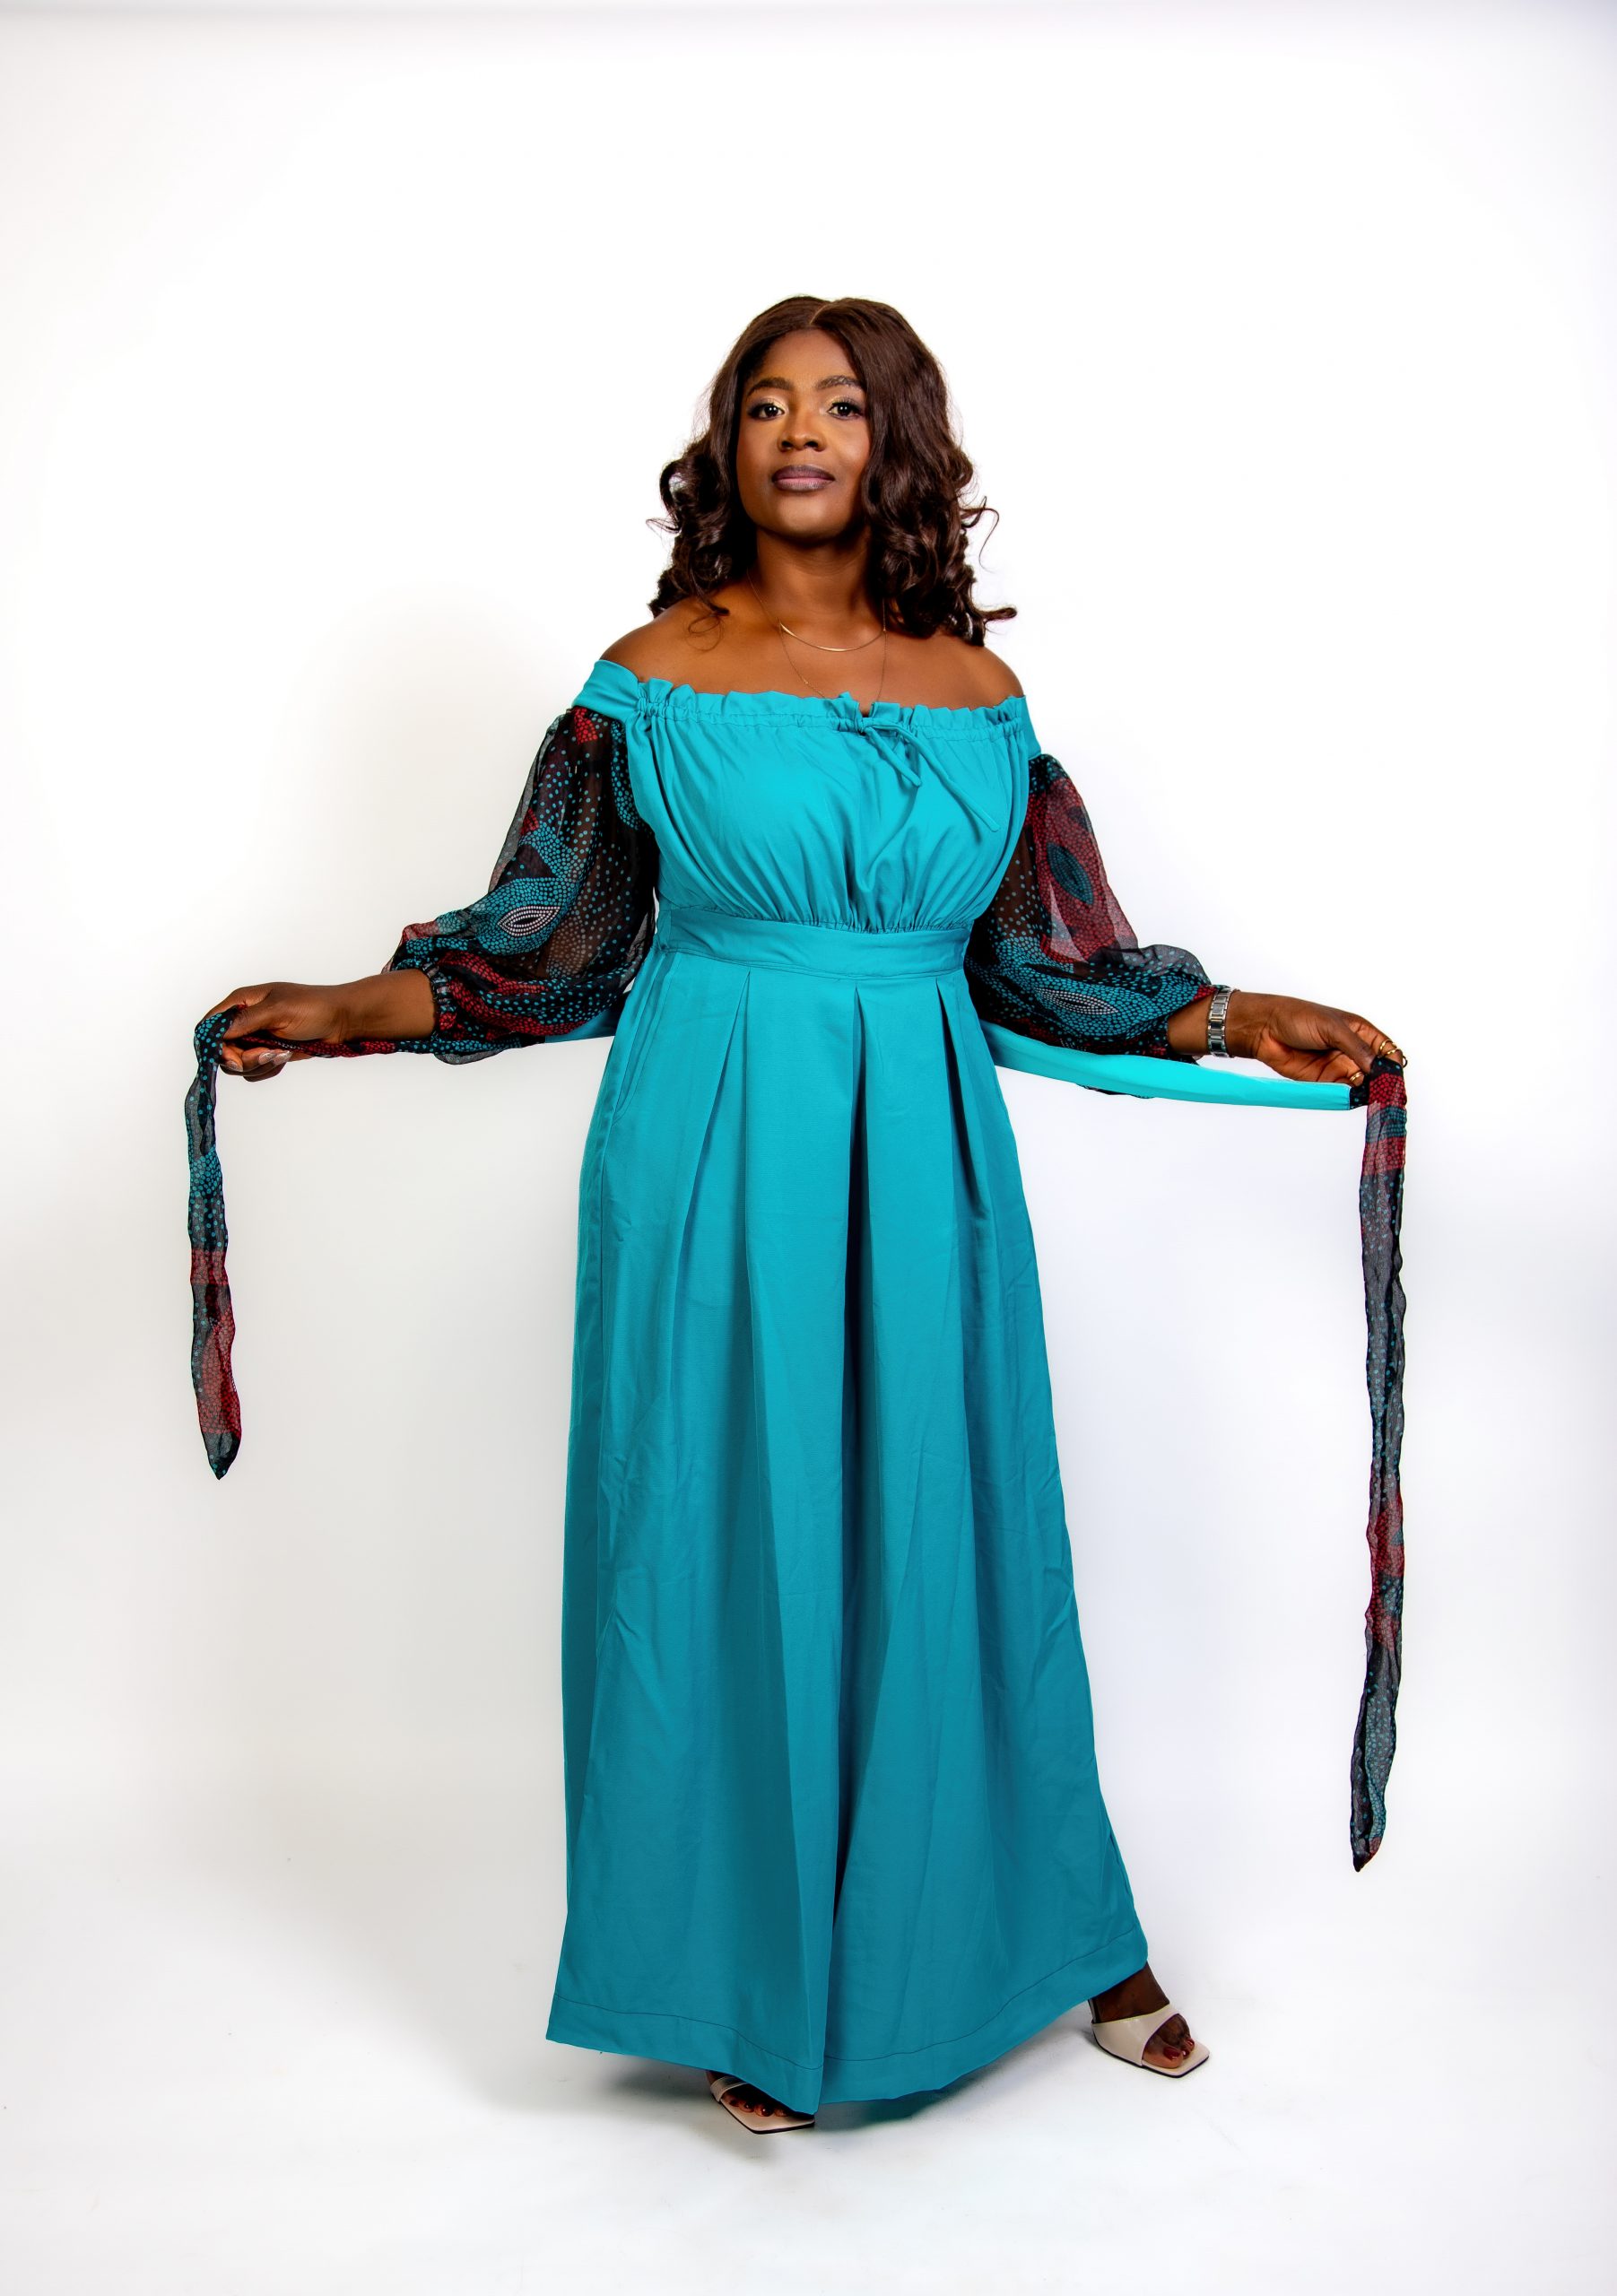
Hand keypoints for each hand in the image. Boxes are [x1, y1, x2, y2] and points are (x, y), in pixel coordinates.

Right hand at [202, 982, 353, 1080]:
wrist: (341, 1020)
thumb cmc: (313, 1007)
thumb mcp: (278, 1010)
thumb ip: (246, 1021)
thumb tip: (217, 1033)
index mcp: (241, 1002)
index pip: (209, 1026)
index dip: (214, 1045)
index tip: (233, 1056)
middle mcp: (243, 1020)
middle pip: (222, 1051)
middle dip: (243, 1058)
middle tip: (268, 1054)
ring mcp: (255, 1038)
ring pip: (238, 1064)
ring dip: (259, 1065)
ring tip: (281, 1053)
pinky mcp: (267, 1052)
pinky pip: (255, 1071)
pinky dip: (268, 1069)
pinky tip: (285, 1057)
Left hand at [1222, 991, 1404, 1087]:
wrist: (1266, 1029)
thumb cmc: (1298, 1018)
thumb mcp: (1332, 1028)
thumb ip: (1356, 1048)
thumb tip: (1377, 1067)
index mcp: (1361, 1032)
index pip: (1387, 1051)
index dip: (1393, 1065)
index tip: (1395, 1078)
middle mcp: (1354, 1051)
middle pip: (1378, 1071)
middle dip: (1384, 1083)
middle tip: (1388, 1094)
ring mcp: (1340, 1067)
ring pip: (1363, 1084)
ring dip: (1369, 1092)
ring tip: (1372, 1098)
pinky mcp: (1325, 1081)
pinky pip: (1343, 1092)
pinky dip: (1350, 1097)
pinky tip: (1354, 1099)